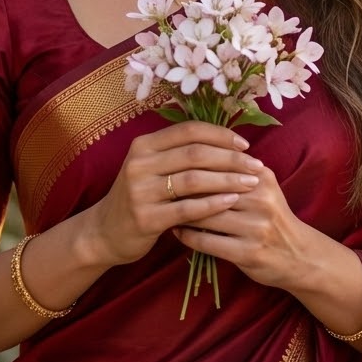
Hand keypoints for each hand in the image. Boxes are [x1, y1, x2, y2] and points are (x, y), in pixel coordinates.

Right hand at [85, 120, 261, 266]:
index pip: (189, 130)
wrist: (105, 232)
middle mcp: (139, 163)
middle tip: (256, 165)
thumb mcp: (152, 167)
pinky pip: (187, 208)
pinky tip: (232, 201)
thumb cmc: (141, 196)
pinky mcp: (146, 218)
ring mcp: (140, 191)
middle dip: (231, 158)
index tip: (245, 144)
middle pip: (195, 153)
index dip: (221, 135)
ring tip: (251, 183)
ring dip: (228, 180)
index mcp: (144, 145)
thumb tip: (229, 143)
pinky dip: (213, 203)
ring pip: (194, 179)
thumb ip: (181, 153)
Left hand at [173, 161, 314, 291]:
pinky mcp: (248, 253)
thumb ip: (236, 169)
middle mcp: (261, 199)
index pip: (218, 164)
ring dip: (181, 212)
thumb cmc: (272, 217)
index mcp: (261, 177)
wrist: (299, 256)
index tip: (168, 165)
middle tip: (159, 186)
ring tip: (165, 208)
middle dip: (182, 188)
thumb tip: (196, 149)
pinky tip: (177, 231)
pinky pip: (207, 242)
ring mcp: (255, 228)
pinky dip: (188, 236)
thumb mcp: (263, 186)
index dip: (190, 164)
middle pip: (210, 188)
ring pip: (206, 215)